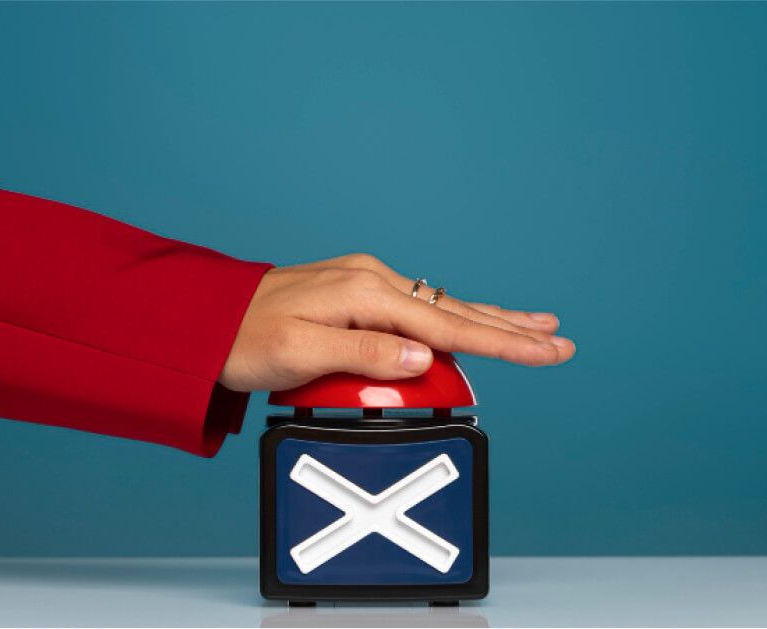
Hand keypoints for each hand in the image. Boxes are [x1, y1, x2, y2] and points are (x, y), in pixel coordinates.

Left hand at [219, 254, 574, 391]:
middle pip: (457, 310)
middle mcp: (373, 281)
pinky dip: (456, 320)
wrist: (204, 320)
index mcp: (366, 292)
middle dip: (512, 329)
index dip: (503, 342)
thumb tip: (421, 358)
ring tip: (537, 328)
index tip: (547, 351)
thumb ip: (363, 355)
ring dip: (491, 320)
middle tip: (561, 342)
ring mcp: (367, 286)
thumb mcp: (300, 352)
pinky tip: (472, 323)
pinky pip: (421, 311)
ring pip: (444, 308)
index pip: (448, 325)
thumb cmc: (243, 338)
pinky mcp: (358, 297)